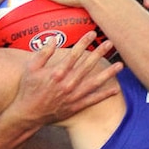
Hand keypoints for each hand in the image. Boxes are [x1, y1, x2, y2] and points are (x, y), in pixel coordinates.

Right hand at [7, 30, 122, 126]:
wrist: (28, 114)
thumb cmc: (28, 90)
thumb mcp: (30, 69)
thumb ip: (43, 53)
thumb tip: (53, 38)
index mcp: (57, 72)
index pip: (74, 54)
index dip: (84, 42)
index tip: (92, 33)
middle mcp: (67, 83)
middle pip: (87, 65)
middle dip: (99, 53)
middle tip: (110, 43)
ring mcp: (73, 96)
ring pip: (94, 82)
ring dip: (108, 73)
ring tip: (120, 65)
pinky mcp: (75, 106)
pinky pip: (93, 100)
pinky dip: (104, 95)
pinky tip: (115, 89)